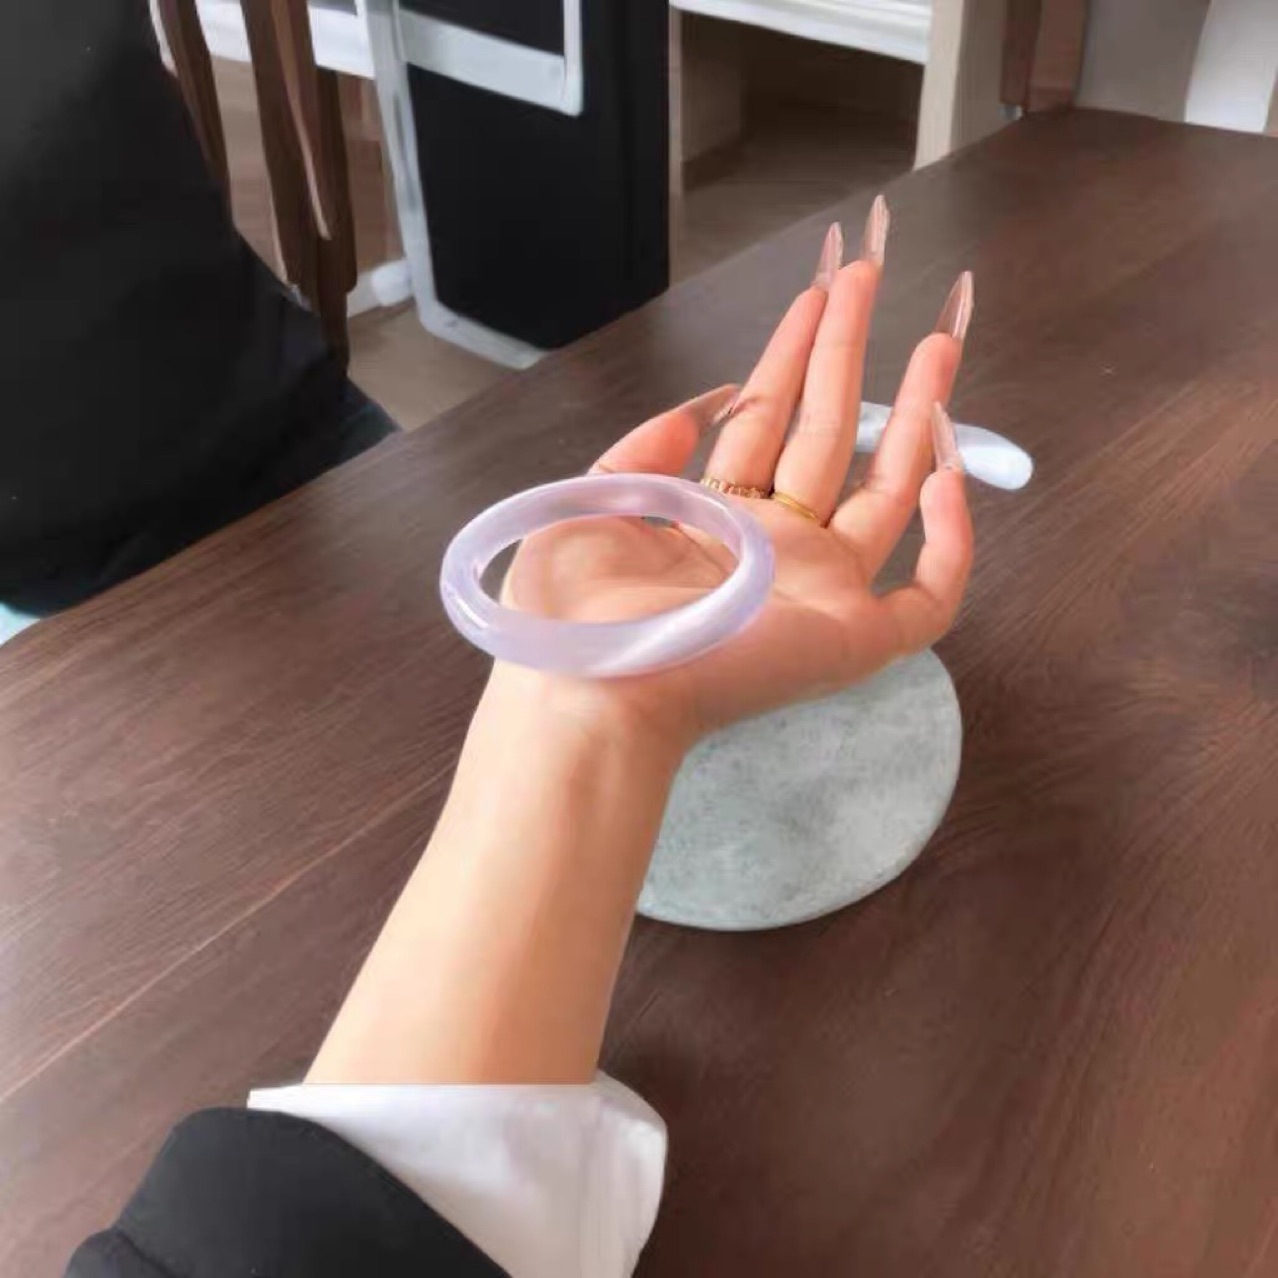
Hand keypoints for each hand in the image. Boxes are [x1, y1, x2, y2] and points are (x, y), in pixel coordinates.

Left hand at [500, 208, 974, 749]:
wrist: (589, 692)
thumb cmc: (573, 614)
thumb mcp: (590, 504)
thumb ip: (646, 450)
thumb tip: (707, 404)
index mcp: (713, 520)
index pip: (766, 422)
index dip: (791, 356)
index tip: (817, 292)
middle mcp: (773, 549)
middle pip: (828, 437)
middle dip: (848, 355)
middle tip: (870, 279)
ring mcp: (819, 592)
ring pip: (888, 494)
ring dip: (916, 415)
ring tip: (941, 336)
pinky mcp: (854, 638)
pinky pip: (930, 595)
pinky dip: (953, 540)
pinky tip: (950, 471)